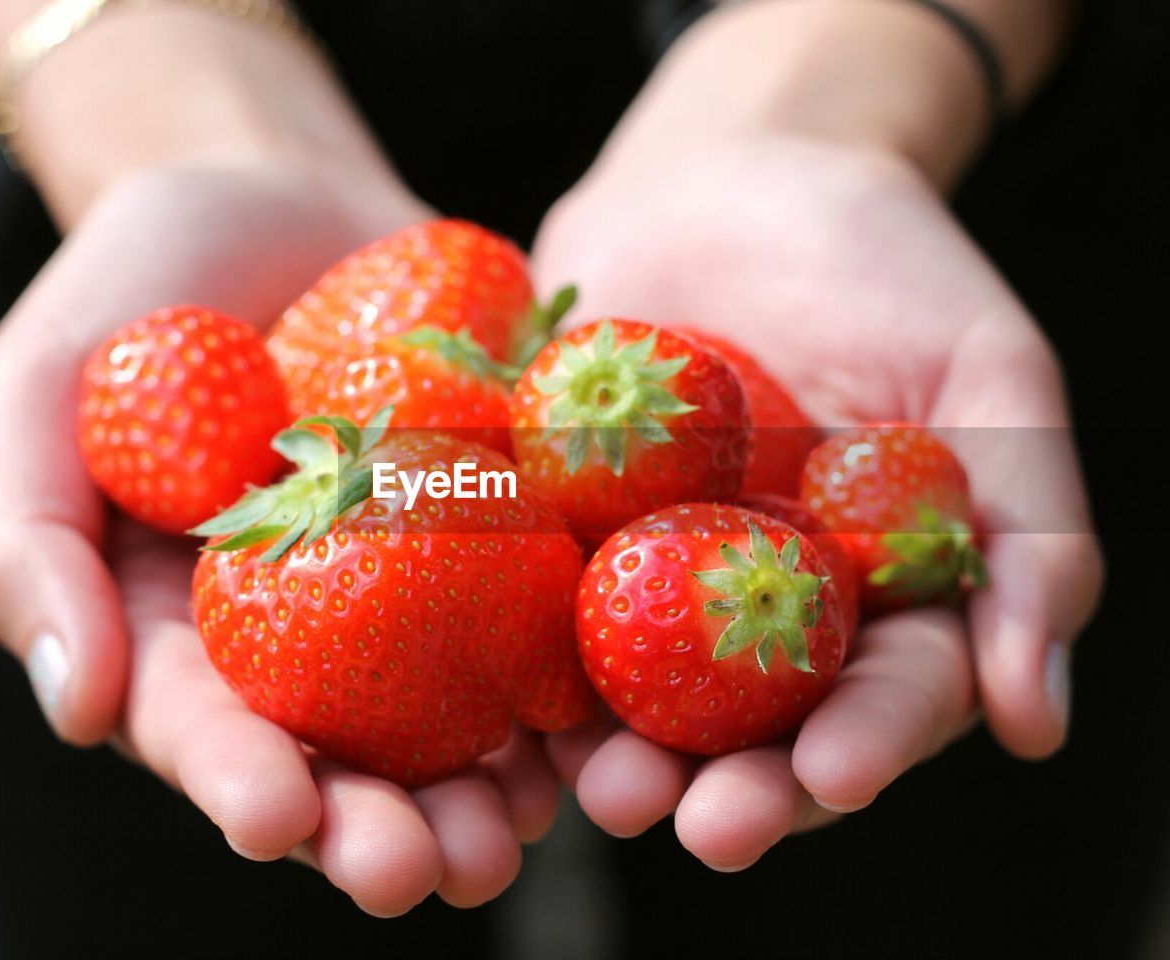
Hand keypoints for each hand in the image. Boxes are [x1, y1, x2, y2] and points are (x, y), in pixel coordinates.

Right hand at [0, 157, 556, 913]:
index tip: (279, 819)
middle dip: (379, 824)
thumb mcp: (43, 389)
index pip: (206, 725)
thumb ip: (29, 537)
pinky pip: (538, 618)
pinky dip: (565, 681)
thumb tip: (76, 707)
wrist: (280, 199)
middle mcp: (308, 632)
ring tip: (516, 834)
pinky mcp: (500, 531)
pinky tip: (593, 731)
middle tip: (426, 872)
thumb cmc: (138, 293)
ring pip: (451, 716)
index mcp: (189, 624)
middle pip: (342, 752)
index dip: (239, 780)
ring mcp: (414, 587)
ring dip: (487, 788)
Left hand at [533, 131, 1102, 865]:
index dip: (866, 745)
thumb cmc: (889, 265)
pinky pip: (545, 598)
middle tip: (701, 826)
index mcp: (878, 590)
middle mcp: (765, 605)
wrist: (741, 171)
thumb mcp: (993, 376)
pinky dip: (531, 649)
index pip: (885, 693)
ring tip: (600, 791)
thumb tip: (1035, 719)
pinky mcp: (567, 528)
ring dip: (624, 753)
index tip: (834, 776)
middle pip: (759, 725)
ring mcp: (657, 573)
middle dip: (736, 784)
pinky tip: (512, 695)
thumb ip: (1030, 534)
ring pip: (643, 690)